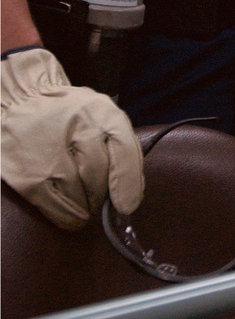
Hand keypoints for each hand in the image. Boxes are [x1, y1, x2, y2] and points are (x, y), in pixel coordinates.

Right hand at [0, 48, 143, 228]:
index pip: (124, 151)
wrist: (22, 102)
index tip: (127, 205)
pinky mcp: (28, 176)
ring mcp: (48, 153)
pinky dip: (68, 216)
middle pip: (99, 177)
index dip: (128, 183)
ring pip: (80, 196)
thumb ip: (121, 149)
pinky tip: (70, 210)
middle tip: (98, 196)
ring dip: (85, 205)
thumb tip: (128, 198)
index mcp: (101, 112)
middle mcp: (75, 128)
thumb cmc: (72, 117)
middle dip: (101, 195)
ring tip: (81, 197)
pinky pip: (57, 208)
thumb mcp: (103, 118)